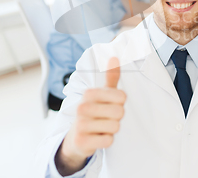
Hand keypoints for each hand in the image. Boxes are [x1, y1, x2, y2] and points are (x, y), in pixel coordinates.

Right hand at [56, 57, 125, 174]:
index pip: (121, 96)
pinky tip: (97, 137)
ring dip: (112, 130)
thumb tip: (115, 57)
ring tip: (101, 128)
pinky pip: (108, 141)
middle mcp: (82, 107)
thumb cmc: (94, 113)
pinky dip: (107, 141)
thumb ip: (111, 77)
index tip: (110, 105)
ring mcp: (80, 125)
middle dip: (117, 117)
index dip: (120, 103)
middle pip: (120, 112)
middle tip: (106, 118)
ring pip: (115, 127)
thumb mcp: (102, 94)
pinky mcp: (82, 141)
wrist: (76, 138)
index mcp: (89, 93)